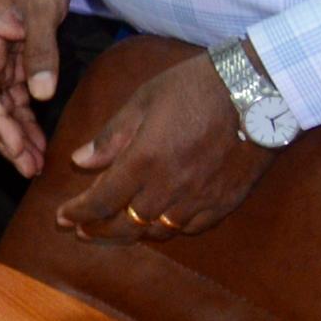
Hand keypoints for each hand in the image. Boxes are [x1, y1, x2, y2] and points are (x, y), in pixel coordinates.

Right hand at [0, 0, 76, 176]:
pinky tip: (40, 138)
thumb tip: (39, 97)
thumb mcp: (42, 10)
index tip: (18, 152)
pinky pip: (17, 95)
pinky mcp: (16, 58)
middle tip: (29, 170)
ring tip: (36, 164)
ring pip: (3, 105)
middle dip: (7, 140)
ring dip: (18, 134)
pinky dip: (27, 117)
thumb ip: (41, 52)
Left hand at [49, 52, 273, 241]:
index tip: (62, 217)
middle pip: (127, 225)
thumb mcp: (142, 101)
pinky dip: (170, 229)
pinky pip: (191, 228)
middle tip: (81, 231)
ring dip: (133, 232)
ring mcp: (200, 199)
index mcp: (144, 161)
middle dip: (98, 231)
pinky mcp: (225, 202)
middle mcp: (170, 187)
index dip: (79, 213)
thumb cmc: (194, 87)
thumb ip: (111, 136)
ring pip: (158, 231)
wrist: (257, 92)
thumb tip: (80, 161)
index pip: (102, 200)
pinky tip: (159, 224)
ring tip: (116, 228)